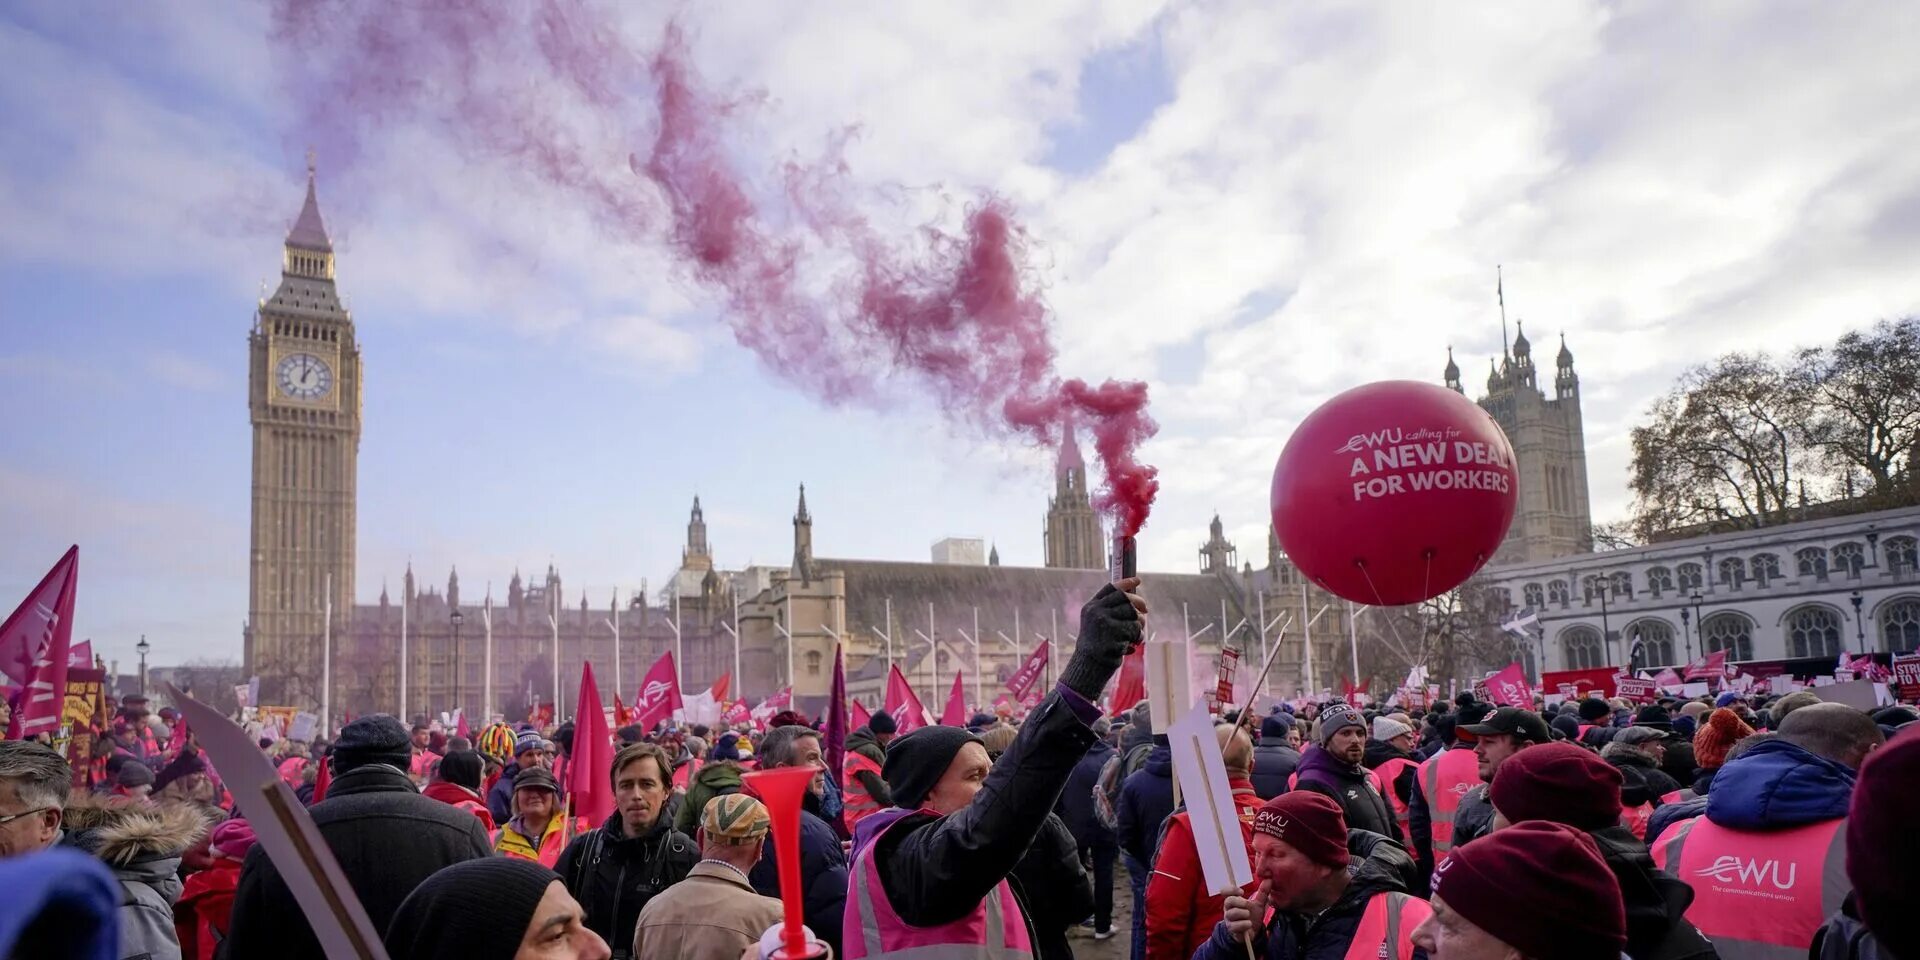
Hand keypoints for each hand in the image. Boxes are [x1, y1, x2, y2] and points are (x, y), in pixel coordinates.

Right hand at [1059, 577, 1147, 701]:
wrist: (1088, 666)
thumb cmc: (1096, 644)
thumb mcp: (1095, 623)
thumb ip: (1109, 610)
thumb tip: (1134, 600)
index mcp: (1091, 607)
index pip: (1111, 589)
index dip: (1126, 583)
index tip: (1137, 580)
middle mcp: (1097, 612)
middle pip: (1126, 599)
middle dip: (1139, 604)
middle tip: (1145, 610)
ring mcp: (1105, 624)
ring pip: (1134, 616)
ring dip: (1139, 626)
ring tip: (1134, 636)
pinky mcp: (1114, 636)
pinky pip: (1135, 632)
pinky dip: (1137, 639)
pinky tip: (1129, 647)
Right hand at [1223, 882, 1268, 941]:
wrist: (1252, 932)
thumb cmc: (1252, 916)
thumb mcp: (1258, 904)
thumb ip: (1263, 892)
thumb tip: (1269, 879)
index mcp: (1233, 900)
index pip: (1225, 891)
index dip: (1231, 889)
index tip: (1242, 892)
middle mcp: (1228, 909)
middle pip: (1228, 901)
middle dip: (1239, 902)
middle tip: (1248, 904)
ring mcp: (1229, 919)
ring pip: (1232, 913)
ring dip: (1243, 914)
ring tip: (1249, 916)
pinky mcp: (1231, 929)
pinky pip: (1235, 925)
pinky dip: (1244, 924)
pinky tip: (1249, 924)